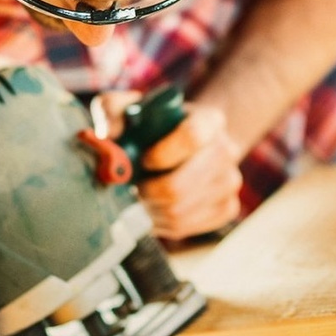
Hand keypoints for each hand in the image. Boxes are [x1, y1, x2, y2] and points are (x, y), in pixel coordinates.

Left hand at [93, 92, 242, 239]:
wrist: (190, 146)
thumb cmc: (156, 126)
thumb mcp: (133, 109)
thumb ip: (113, 111)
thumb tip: (105, 136)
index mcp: (209, 120)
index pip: (192, 136)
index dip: (162, 154)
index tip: (142, 161)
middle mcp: (226, 150)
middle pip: (182, 185)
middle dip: (147, 192)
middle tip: (130, 188)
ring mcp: (229, 182)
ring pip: (179, 211)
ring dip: (150, 209)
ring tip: (139, 198)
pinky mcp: (227, 208)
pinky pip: (186, 227)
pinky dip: (161, 223)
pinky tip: (153, 209)